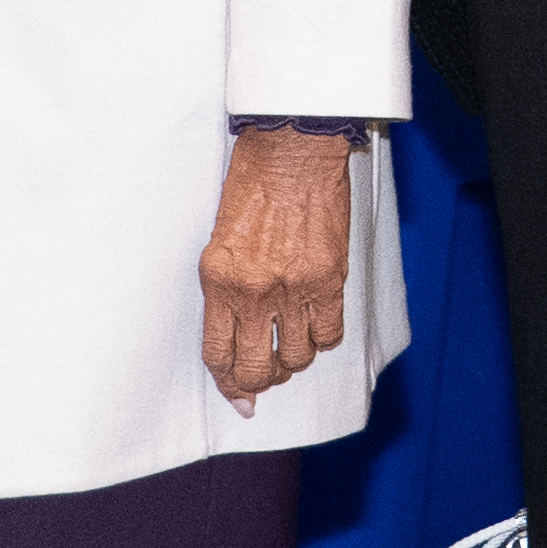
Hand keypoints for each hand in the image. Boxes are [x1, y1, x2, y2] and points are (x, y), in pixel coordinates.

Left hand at [201, 129, 355, 413]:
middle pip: (257, 368)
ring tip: (291, 346)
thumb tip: (239, 334)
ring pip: (296, 359)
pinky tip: (315, 324)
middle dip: (260, 383)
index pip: (218, 354)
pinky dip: (322, 338)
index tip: (237, 396)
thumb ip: (225, 289)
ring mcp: (293, 288)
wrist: (292, 150)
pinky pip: (328, 335)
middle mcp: (253, 291)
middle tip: (266, 378)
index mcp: (218, 281)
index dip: (228, 384)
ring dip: (293, 360)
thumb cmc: (252, 185)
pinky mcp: (328, 280)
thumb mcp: (220, 239)